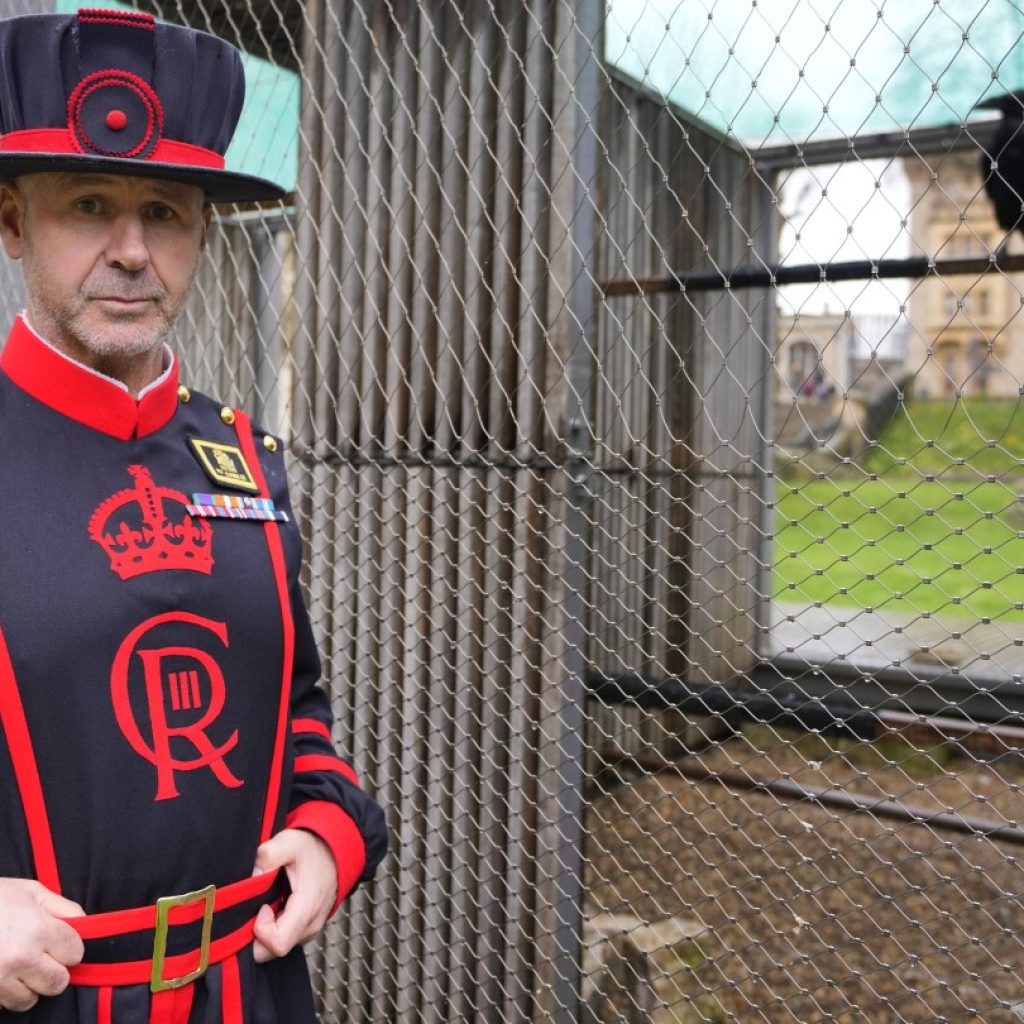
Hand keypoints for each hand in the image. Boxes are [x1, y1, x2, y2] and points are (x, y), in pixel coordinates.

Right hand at [0, 878, 83, 1011]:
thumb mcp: (31, 892)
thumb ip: (63, 909)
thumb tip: (85, 925)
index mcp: (39, 930)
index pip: (75, 953)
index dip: (69, 946)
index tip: (57, 941)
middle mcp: (21, 959)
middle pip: (58, 982)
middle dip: (53, 970)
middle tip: (40, 956)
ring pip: (30, 999)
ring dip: (27, 986)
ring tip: (15, 964)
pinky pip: (3, 1004)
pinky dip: (4, 993)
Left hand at [251, 829, 336, 962]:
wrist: (336, 851)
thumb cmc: (312, 848)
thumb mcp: (289, 842)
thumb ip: (269, 855)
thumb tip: (251, 875)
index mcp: (307, 907)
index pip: (278, 943)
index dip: (260, 930)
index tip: (262, 906)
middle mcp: (311, 925)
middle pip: (272, 951)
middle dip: (257, 934)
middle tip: (259, 904)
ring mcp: (310, 930)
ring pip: (276, 949)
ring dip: (265, 932)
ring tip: (269, 901)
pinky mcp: (307, 930)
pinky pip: (285, 941)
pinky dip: (274, 929)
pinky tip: (276, 905)